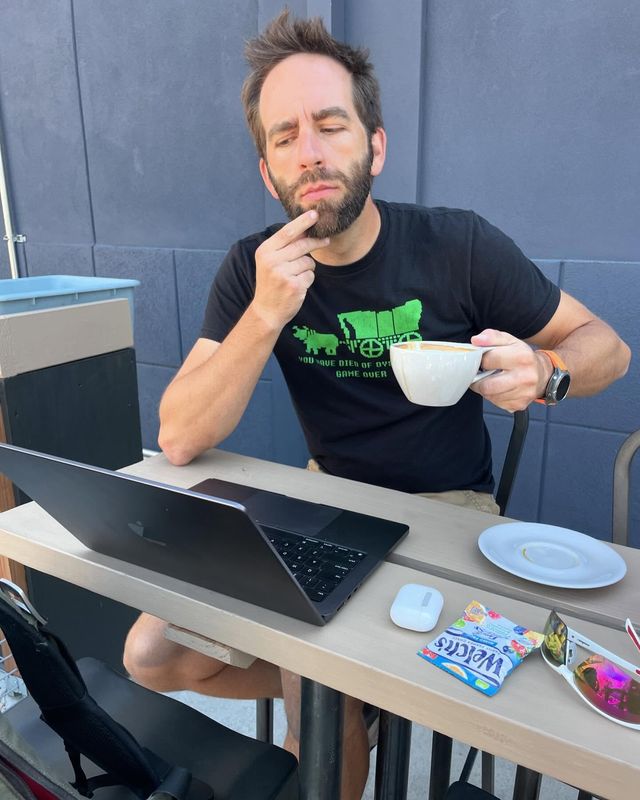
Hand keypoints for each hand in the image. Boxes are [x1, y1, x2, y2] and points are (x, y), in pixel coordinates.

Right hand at [251, 210, 328, 329]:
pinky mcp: (294, 285)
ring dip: (308, 268)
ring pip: (309, 262)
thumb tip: (305, 228)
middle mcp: (272, 261)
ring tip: (296, 276)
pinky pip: (310, 275)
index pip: (287, 232)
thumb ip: (284, 246)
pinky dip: (307, 280)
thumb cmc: (271, 283)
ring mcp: (283, 274)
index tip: (315, 214)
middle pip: (302, 245)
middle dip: (316, 242)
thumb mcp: (270, 262)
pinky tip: (297, 286)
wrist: (266, 311)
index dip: (302, 222)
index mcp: (265, 251)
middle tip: (325, 240)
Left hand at [469, 329, 550, 411]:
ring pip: (490, 397)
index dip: (481, 360)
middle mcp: (525, 377)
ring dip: (486, 389)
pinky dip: (494, 397)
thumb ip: (491, 337)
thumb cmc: (523, 357)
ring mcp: (524, 393)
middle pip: (487, 386)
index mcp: (522, 357)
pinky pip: (497, 403)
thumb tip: (476, 340)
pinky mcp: (520, 404)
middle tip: (480, 375)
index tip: (483, 361)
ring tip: (491, 380)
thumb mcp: (509, 341)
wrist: (543, 374)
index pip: (488, 361)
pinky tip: (500, 389)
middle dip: (478, 381)